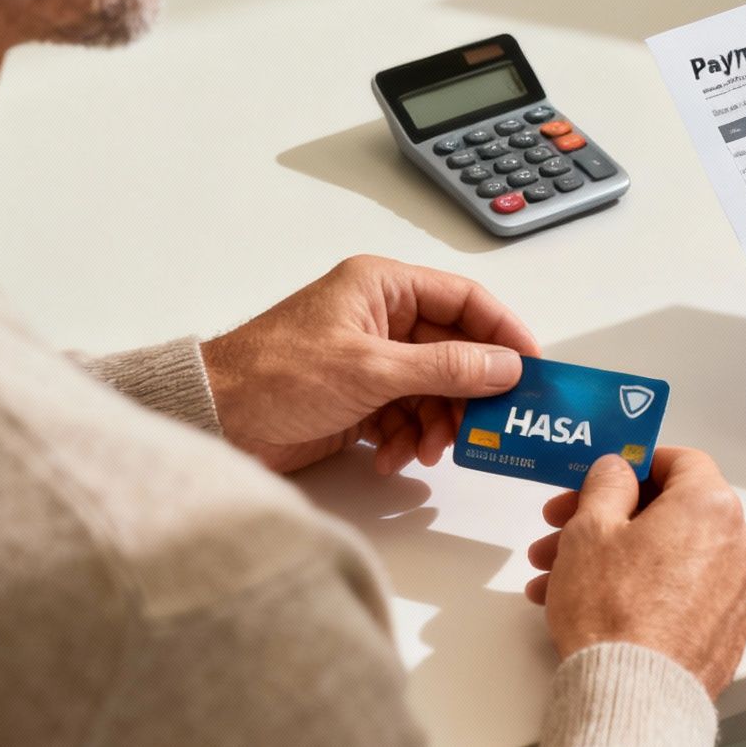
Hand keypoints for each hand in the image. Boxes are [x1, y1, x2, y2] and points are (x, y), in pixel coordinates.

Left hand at [200, 256, 538, 474]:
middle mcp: (382, 319)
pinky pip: (404, 416)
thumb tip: (507, 366)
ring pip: (433, 389)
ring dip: (436, 424)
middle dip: (467, 393)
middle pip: (454, 351)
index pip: (466, 300)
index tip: (532, 368)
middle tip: (486, 426)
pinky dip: (405, 439)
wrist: (213, 420)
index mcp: (384, 288)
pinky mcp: (357, 399)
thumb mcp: (371, 370)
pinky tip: (391, 458)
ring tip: (426, 451)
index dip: (504, 333)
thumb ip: (446, 367)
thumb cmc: (278, 376)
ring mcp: (370, 361)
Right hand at [526, 448, 745, 697]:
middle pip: (668, 513)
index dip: (636, 464)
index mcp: (713, 506)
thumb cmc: (612, 607)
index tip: (601, 479)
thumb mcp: (591, 530)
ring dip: (614, 559)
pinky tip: (593, 607)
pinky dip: (644, 591)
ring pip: (669, 557)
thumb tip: (620, 469)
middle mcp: (740, 543)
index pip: (682, 462)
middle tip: (558, 533)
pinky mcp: (728, 631)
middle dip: (607, 520)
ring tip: (554, 581)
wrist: (636, 697)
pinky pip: (682, 595)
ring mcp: (738, 591)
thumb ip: (607, 484)